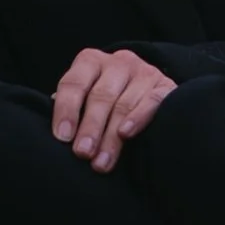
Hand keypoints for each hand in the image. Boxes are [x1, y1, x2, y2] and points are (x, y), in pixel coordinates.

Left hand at [52, 47, 175, 171]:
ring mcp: (143, 72)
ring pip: (123, 104)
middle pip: (100, 96)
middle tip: (82, 153)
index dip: (66, 110)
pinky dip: (138, 118)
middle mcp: (117, 63)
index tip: (62, 137)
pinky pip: (151, 101)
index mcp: (90, 61)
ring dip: (111, 137)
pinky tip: (126, 134)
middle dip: (90, 127)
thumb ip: (72, 108)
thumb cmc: (106, 99)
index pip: (74, 83)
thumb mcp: (86, 96)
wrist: (146, 89)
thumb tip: (60, 132)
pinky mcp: (165, 86)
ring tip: (101, 162)